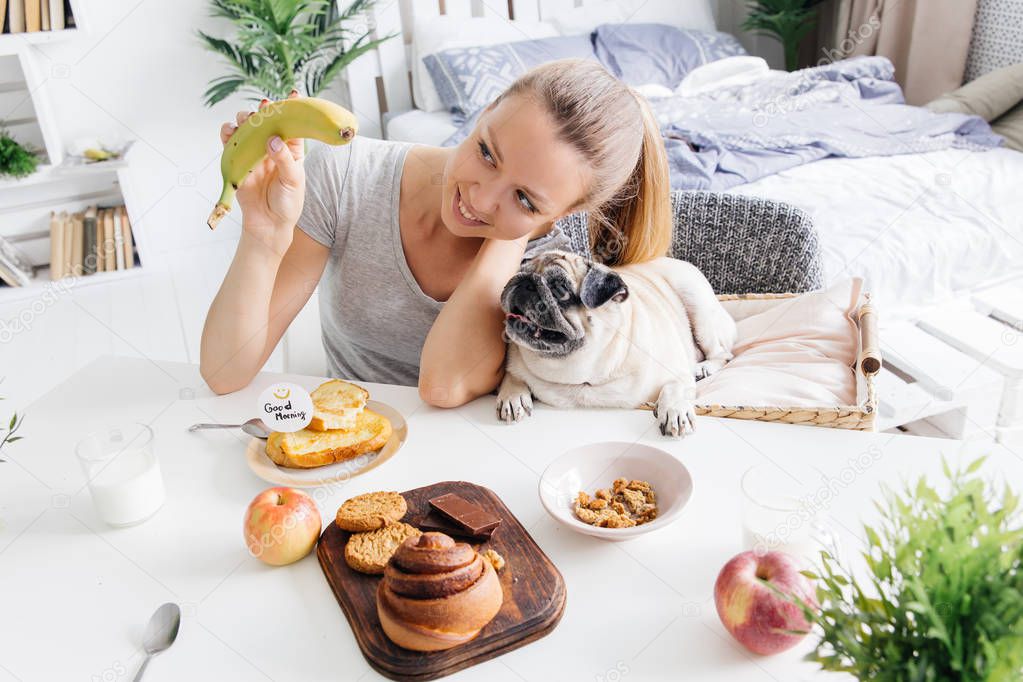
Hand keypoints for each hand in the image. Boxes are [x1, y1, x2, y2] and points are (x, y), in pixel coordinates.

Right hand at [219, 90, 304, 250]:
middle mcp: (272, 146)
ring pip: (247, 127)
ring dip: (245, 119)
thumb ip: (284, 160)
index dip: (293, 108)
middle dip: (265, 110)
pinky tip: (230, 130)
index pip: (293, 124)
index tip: (294, 94)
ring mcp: (254, 152)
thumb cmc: (287, 203)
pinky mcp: (237, 160)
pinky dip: (228, 133)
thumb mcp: (293, 182)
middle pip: (266, 120)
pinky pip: (230, 142)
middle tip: (264, 108)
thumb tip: (272, 140)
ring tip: (247, 120)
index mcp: (292, 149)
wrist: (268, 225)